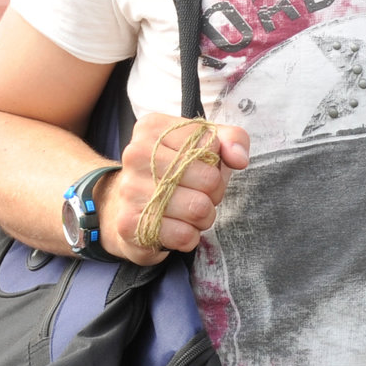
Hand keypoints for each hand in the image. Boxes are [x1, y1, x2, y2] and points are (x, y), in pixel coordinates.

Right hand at [99, 113, 249, 264]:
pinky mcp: (129, 224)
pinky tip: (176, 228)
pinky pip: (184, 235)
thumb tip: (239, 158)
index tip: (199, 167)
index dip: (216, 162)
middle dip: (214, 193)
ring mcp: (129, 189)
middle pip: (209, 179)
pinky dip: (189, 236)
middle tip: (197, 194)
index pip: (211, 144)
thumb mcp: (204, 145)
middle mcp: (136, 154)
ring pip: (199, 209)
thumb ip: (232, 139)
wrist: (126, 208)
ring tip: (188, 212)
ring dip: (204, 217)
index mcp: (152, 128)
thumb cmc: (173, 174)